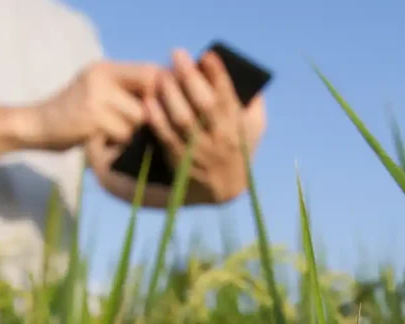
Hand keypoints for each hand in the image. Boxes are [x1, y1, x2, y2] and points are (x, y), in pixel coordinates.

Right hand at [22, 60, 161, 150]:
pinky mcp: (92, 118)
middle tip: (136, 126)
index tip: (162, 110)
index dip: (163, 91)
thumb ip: (129, 91)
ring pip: (139, 118)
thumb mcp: (100, 92)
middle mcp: (101, 76)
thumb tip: (171, 96)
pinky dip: (118, 142)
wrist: (37, 126)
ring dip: (132, 131)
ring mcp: (96, 96)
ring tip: (113, 133)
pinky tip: (103, 140)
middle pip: (150, 97)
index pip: (150, 72)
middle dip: (149, 116)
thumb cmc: (75, 114)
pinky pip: (125, 133)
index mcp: (106, 68)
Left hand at [145, 48, 267, 203]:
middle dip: (190, 76)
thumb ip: (254, 104)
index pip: (228, 96)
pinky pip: (166, 136)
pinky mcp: (180, 160)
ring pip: (183, 119)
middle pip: (204, 104)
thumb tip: (247, 76)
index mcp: (238, 126)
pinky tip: (149, 100)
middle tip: (177, 54)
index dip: (218, 74)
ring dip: (170, 94)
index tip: (207, 55)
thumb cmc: (238, 147)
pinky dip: (157, 118)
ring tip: (161, 74)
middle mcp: (220, 138)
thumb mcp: (255, 128)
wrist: (224, 189)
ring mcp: (199, 150)